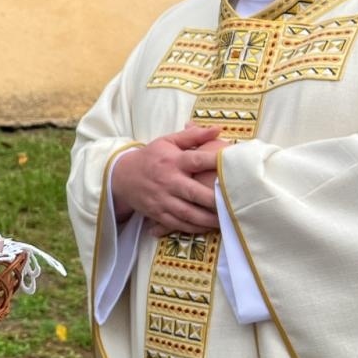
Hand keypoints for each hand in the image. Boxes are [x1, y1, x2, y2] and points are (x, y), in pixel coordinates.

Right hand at [111, 124, 228, 235]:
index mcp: (173, 161)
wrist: (122, 176)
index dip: (215, 162)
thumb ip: (193, 136)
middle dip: (215, 200)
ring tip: (227, 220)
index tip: (234, 165)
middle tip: (235, 203)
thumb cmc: (151, 157)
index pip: (197, 160)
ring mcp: (163, 200)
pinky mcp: (158, 214)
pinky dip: (195, 228)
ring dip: (209, 219)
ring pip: (188, 214)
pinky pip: (179, 224)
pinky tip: (209, 227)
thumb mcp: (168, 141)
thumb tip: (218, 129)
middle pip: (195, 193)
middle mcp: (168, 181)